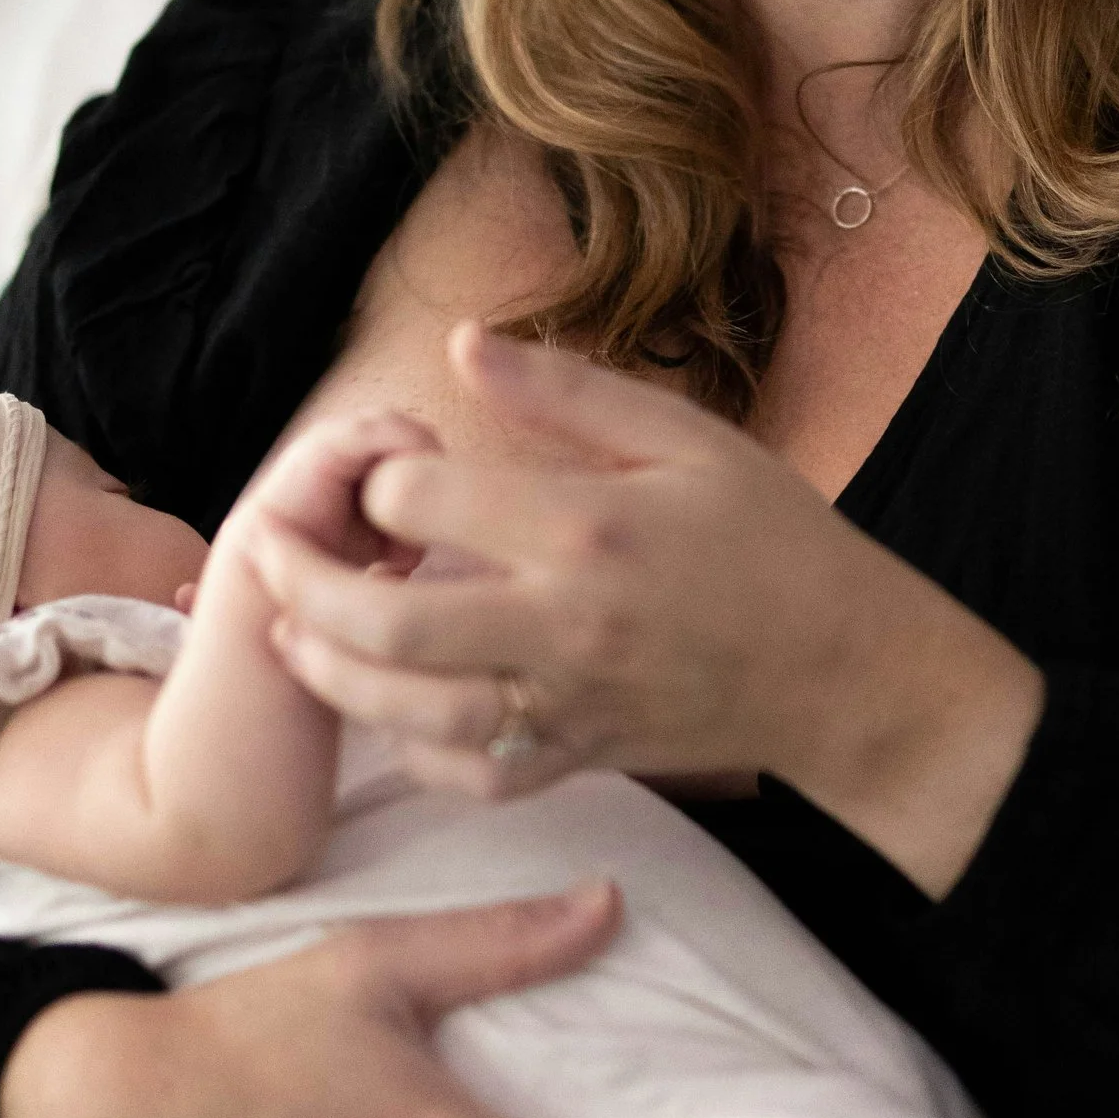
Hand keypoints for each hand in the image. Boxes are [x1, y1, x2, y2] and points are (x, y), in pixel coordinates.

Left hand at [245, 322, 1045, 896]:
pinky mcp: (579, 759)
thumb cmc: (773, 538)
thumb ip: (567, 393)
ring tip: (293, 633)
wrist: (848, 670)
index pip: (420, 497)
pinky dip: (411, 752)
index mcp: (585, 527)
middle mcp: (565, 625)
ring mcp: (568, 705)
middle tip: (270, 555)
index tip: (375, 468)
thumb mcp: (686, 437)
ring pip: (409, 714)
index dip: (374, 477)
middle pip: (385, 625)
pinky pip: (470, 776)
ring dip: (331, 676)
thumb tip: (461, 341)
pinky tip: (389, 710)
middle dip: (302, 587)